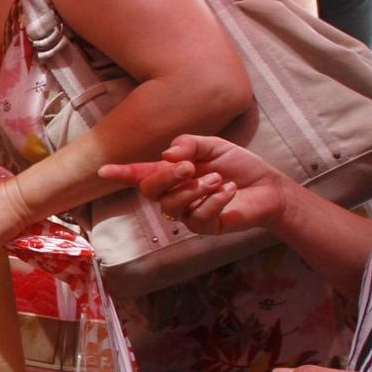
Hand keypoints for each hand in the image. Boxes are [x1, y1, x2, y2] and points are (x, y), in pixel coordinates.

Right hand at [99, 134, 285, 235]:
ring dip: (196, 189)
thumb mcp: (213, 146)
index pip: (140, 174)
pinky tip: (230, 191)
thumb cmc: (238, 165)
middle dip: (166, 177)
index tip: (103, 170)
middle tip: (190, 167)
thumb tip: (166, 155)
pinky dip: (215, 200)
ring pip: (172, 205)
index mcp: (171, 173)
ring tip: (220, 180)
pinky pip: (198, 217)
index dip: (121, 173)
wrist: (268, 187)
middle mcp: (174, 194)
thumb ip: (189, 144)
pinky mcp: (205, 226)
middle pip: (150, 190)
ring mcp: (187, 212)